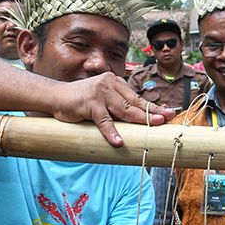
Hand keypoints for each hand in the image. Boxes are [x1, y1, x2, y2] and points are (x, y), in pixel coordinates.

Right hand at [49, 73, 174, 146]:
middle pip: (135, 102)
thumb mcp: (103, 101)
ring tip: (153, 127)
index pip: (138, 97)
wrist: (55, 97)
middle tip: (167, 118)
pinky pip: (103, 121)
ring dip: (140, 119)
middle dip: (153, 112)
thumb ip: (117, 106)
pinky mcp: (89, 104)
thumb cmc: (81, 101)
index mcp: (115, 82)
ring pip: (124, 109)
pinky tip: (118, 142)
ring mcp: (99, 93)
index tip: (170, 113)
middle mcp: (109, 84)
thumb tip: (138, 121)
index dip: (154, 107)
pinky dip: (111, 132)